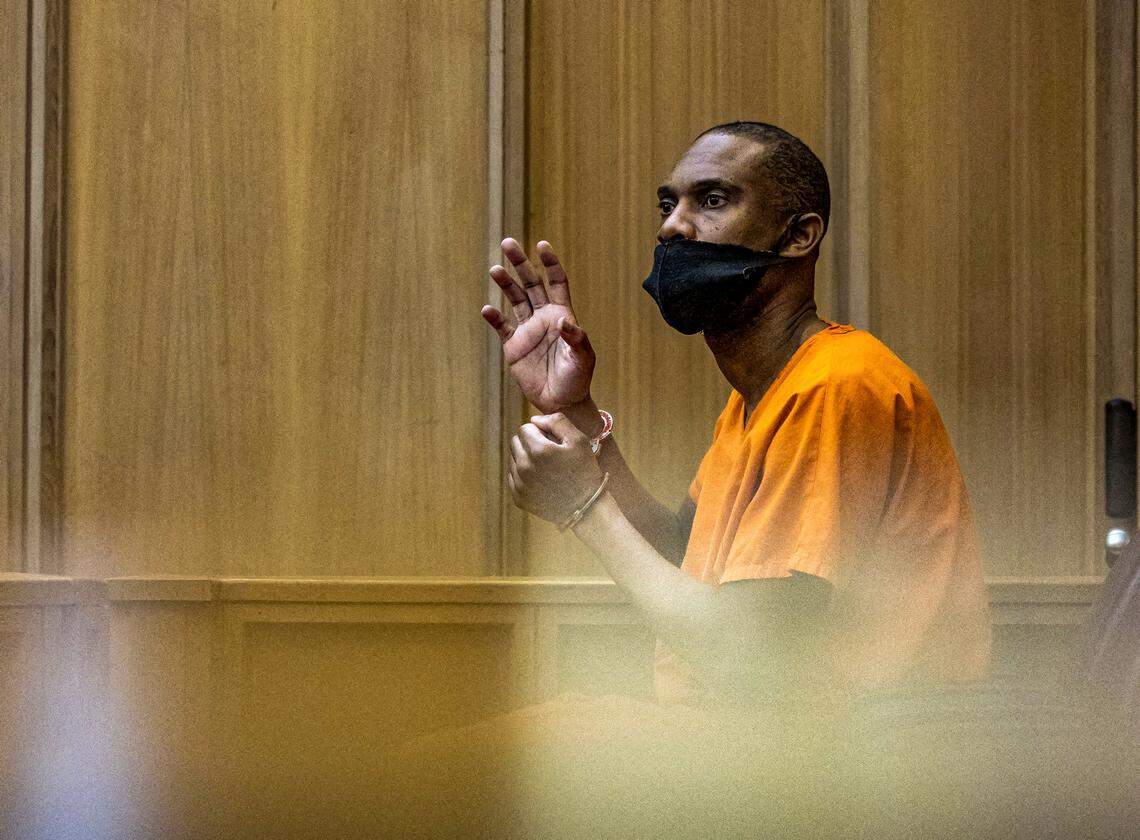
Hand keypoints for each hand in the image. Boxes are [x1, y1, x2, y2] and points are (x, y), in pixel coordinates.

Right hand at [482, 238, 595, 414]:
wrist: (562, 401)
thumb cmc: (578, 377)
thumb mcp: (583, 358)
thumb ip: (575, 338)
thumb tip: (562, 321)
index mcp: (562, 314)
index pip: (556, 281)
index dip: (550, 263)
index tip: (541, 244)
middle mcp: (543, 317)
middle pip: (530, 283)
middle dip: (520, 263)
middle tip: (507, 243)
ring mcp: (527, 330)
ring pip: (514, 299)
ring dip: (504, 284)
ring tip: (495, 269)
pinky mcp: (513, 346)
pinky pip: (502, 327)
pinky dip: (494, 317)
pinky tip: (487, 309)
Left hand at [507, 413, 604, 524]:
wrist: (586, 505)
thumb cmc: (584, 470)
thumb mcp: (578, 440)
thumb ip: (556, 421)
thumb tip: (534, 420)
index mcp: (538, 450)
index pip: (524, 429)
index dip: (539, 431)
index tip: (551, 441)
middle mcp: (524, 467)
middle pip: (515, 442)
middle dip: (529, 443)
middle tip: (548, 452)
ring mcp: (520, 484)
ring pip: (513, 459)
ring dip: (525, 458)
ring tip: (546, 467)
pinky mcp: (519, 498)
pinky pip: (513, 477)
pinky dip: (524, 475)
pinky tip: (541, 479)